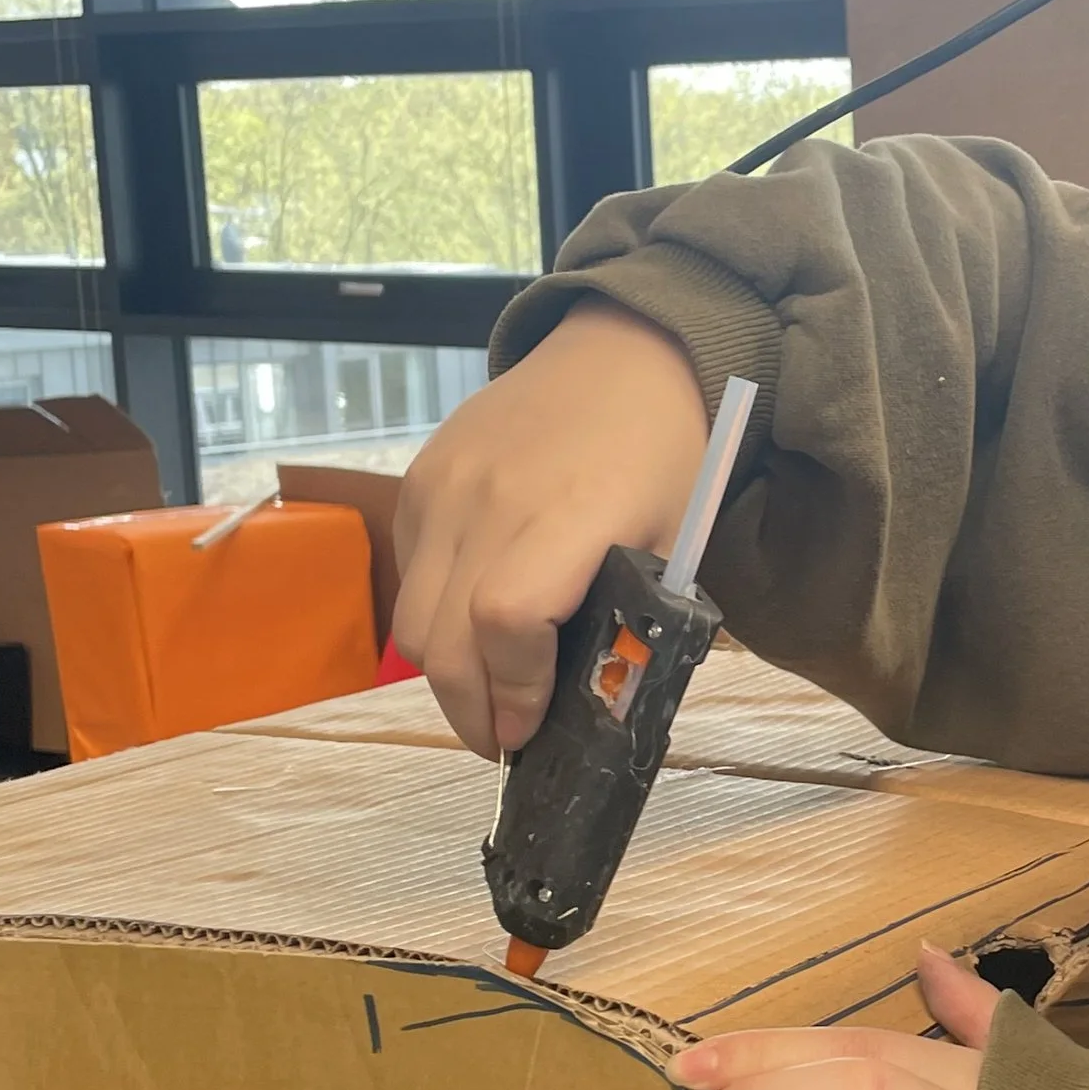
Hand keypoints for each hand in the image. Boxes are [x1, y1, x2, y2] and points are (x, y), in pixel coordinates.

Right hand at [391, 300, 709, 756]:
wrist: (625, 351)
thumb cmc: (665, 455)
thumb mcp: (678, 545)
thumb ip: (634, 624)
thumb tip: (597, 710)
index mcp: (572, 513)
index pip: (506, 619)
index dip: (512, 690)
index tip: (529, 731)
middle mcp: (492, 499)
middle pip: (443, 640)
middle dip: (470, 711)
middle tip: (503, 738)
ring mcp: (445, 485)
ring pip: (411, 621)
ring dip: (444, 675)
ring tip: (487, 693)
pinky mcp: (421, 479)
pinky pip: (410, 576)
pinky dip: (434, 619)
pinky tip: (475, 625)